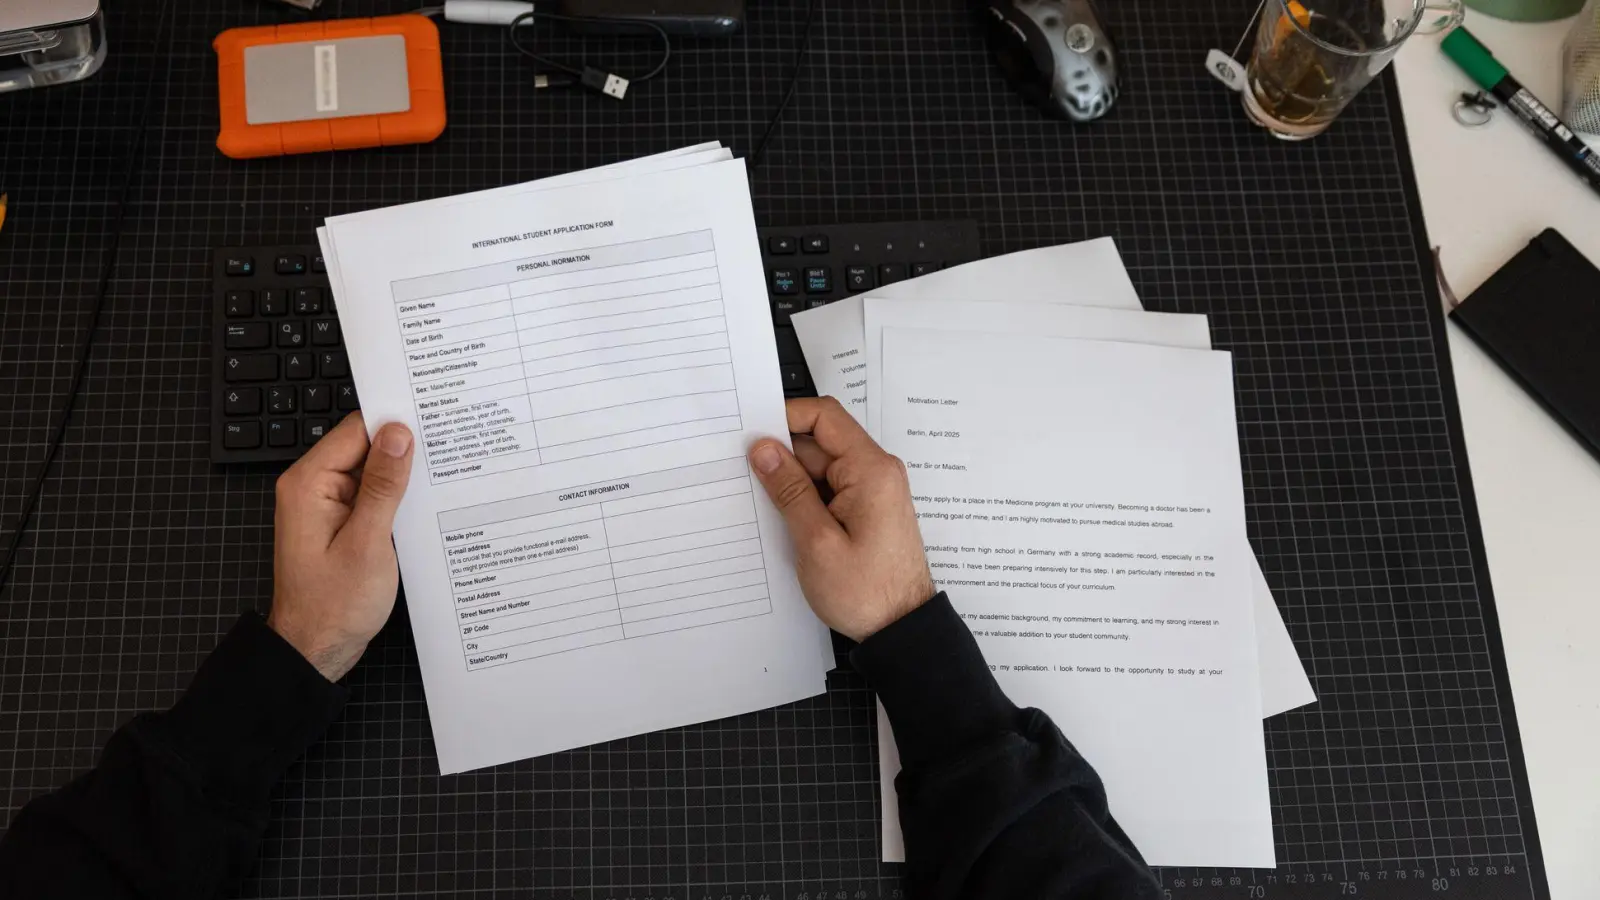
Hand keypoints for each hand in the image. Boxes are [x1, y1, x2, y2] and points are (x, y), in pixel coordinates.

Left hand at [267, 412, 414, 680]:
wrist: (315, 649)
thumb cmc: (334, 606)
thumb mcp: (367, 543)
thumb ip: (383, 486)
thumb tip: (398, 434)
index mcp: (309, 484)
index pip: (356, 430)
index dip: (395, 425)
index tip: (434, 422)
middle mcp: (313, 488)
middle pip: (364, 447)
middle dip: (402, 450)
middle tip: (445, 452)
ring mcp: (326, 505)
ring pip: (372, 471)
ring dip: (401, 478)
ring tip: (438, 482)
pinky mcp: (340, 522)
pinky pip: (371, 495)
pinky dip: (395, 498)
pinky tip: (419, 507)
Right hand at [748, 397, 934, 641]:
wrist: (901, 629)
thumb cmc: (867, 593)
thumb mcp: (817, 542)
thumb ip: (789, 490)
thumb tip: (764, 449)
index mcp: (870, 470)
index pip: (825, 417)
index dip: (786, 417)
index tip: (752, 433)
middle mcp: (876, 472)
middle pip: (819, 443)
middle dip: (782, 456)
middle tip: (745, 477)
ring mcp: (872, 491)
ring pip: (821, 468)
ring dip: (792, 482)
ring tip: (765, 507)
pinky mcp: (866, 509)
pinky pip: (830, 490)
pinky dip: (806, 500)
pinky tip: (786, 521)